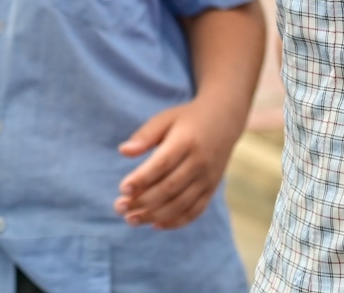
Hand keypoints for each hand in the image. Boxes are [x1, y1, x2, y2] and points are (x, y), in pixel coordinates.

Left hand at [114, 96, 243, 228]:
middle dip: (143, 201)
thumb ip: (145, 135)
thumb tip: (123, 151)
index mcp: (186, 141)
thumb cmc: (187, 119)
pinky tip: (155, 224)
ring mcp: (208, 178)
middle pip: (169, 188)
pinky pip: (195, 211)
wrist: (223, 120)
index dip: (142, 179)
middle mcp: (199, 162)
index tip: (122, 188)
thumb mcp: (165, 119)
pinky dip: (176, 221)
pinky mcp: (211, 189)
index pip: (162, 164)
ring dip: (154, 215)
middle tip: (119, 207)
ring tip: (131, 219)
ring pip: (181, 204)